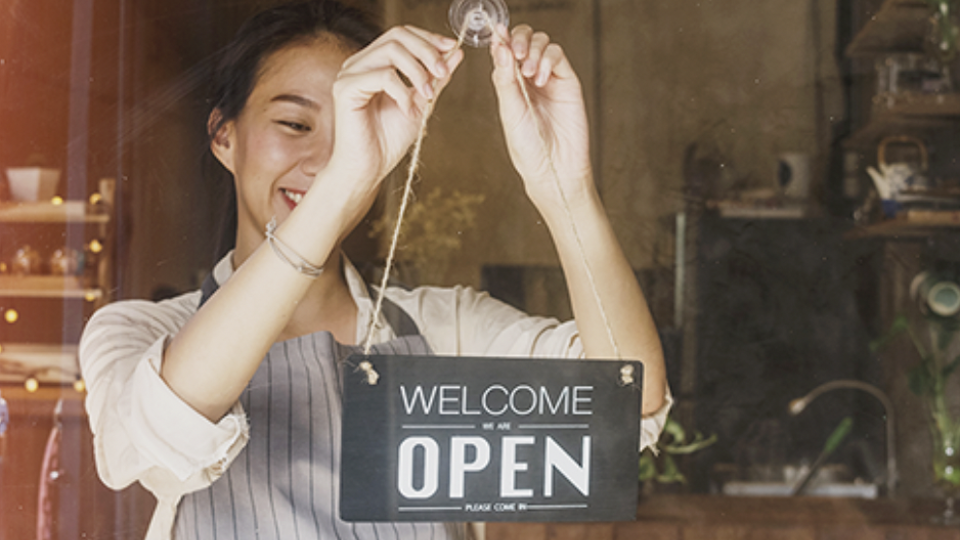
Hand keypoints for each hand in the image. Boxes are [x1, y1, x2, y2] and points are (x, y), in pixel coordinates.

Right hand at [325, 26, 463, 194]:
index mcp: (374, 63)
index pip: (401, 34)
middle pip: (397, 36)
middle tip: (443, 73)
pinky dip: (402, 92)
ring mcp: (350, 74)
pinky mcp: (345, 89)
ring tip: (427, 95)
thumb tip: (455, 52)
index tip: (451, 49)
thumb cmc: (388, 141)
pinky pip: (382, 76)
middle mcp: (359, 64)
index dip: (428, 38)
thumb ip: (435, 77)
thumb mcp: (421, 103)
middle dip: (427, 51)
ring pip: (391, 51)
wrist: (368, 169)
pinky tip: (407, 110)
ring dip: (418, 72)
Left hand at [490, 25, 593, 209]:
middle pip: (524, 40)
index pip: (504, 50)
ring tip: (528, 72)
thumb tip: (498, 45)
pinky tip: (540, 78)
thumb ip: (504, 78)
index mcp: (509, 84)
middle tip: (516, 52)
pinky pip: (558, 55)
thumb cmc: (527, 146)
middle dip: (518, 39)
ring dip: (532, 50)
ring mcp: (549, 78)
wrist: (553, 167)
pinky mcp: (567, 81)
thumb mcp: (510, 110)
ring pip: (541, 43)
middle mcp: (528, 78)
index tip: (497, 34)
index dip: (500, 39)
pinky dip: (547, 59)